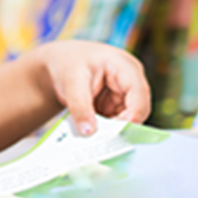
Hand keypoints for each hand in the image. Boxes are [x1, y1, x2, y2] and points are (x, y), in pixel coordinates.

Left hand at [36, 40, 150, 135]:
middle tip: (100, 136)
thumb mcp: (71, 83)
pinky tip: (90, 126)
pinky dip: (104, 126)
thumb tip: (88, 131)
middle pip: (138, 108)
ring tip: (90, 128)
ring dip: (111, 127)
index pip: (139, 92)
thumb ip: (80, 107)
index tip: (118, 131)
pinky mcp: (116, 103)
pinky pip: (116, 120)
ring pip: (127, 117)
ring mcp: (124, 92)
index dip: (133, 113)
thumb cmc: (68, 63)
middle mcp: (130, 80)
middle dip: (121, 124)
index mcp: (125, 66)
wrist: (59, 61)